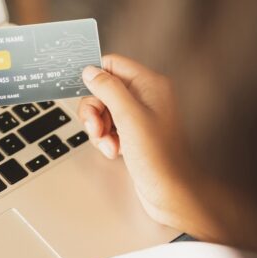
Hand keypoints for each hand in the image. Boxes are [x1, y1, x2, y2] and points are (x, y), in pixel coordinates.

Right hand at [78, 55, 221, 238]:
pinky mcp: (134, 134)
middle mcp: (146, 97)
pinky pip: (109, 127)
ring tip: (109, 144)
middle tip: (98, 128)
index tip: (85, 94)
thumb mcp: (128, 117)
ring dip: (99, 128)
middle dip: (95, 110)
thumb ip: (108, 89)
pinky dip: (105, 139)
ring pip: (103, 110)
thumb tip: (90, 71)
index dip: (95, 78)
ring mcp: (139, 116)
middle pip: (104, 89)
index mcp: (150, 84)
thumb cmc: (160, 158)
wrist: (171, 193)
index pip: (113, 64)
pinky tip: (114, 151)